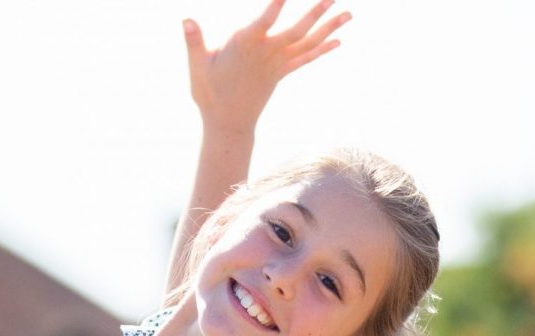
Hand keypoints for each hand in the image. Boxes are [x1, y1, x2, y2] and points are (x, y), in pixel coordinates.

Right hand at [183, 0, 350, 132]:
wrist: (227, 124)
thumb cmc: (209, 93)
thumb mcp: (197, 67)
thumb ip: (194, 42)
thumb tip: (186, 19)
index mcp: (245, 46)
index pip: (265, 20)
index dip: (277, 4)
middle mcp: (266, 54)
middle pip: (297, 30)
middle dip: (317, 12)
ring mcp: (277, 65)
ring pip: (307, 43)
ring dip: (329, 28)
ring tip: (349, 13)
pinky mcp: (281, 73)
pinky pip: (306, 59)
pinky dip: (322, 49)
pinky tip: (339, 40)